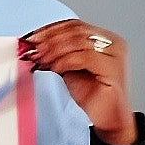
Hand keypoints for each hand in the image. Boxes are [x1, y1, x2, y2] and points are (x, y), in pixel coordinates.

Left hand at [20, 20, 136, 143]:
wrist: (108, 119)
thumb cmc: (91, 96)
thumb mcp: (68, 69)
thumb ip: (56, 55)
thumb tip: (33, 47)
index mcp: (103, 38)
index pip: (74, 25)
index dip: (49, 30)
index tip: (29, 38)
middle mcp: (112, 42)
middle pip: (75, 31)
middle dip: (49, 40)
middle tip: (31, 49)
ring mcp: (115, 54)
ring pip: (78, 41)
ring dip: (53, 50)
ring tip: (39, 60)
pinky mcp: (113, 67)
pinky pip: (84, 57)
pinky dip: (65, 61)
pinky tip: (54, 69)